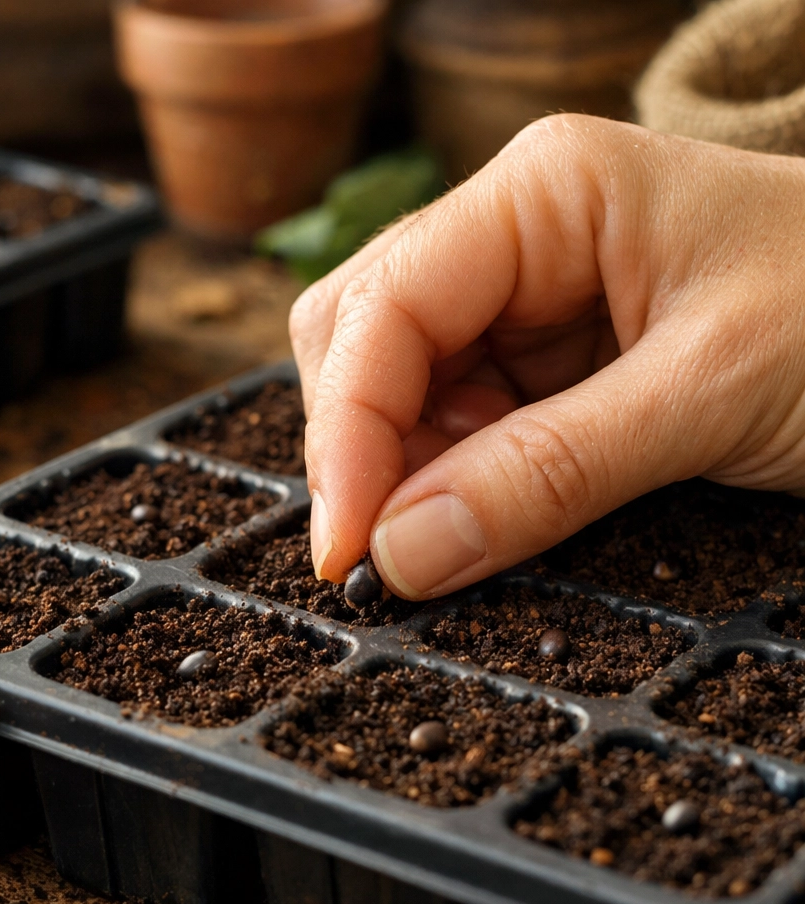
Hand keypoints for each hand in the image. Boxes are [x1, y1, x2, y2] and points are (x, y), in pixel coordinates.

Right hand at [291, 114, 804, 597]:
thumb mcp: (711, 394)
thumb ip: (548, 474)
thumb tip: (399, 555)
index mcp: (543, 193)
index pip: (385, 306)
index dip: (347, 432)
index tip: (348, 550)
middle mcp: (511, 235)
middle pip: (360, 337)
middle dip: (363, 449)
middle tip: (391, 555)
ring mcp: (519, 299)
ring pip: (392, 387)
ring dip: (400, 473)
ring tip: (460, 533)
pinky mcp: (538, 361)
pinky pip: (448, 423)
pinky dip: (444, 482)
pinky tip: (486, 514)